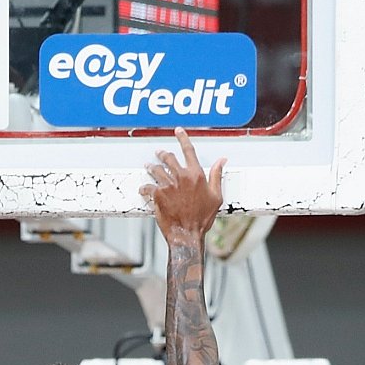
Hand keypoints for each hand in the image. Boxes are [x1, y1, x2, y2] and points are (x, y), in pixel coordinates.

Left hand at [141, 128, 225, 245]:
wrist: (188, 233)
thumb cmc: (203, 217)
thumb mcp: (216, 196)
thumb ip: (217, 176)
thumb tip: (222, 160)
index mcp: (196, 175)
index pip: (189, 150)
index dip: (183, 138)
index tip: (178, 131)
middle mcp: (181, 177)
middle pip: (168, 158)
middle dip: (162, 154)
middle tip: (158, 153)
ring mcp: (168, 185)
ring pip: (156, 170)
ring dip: (151, 167)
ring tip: (148, 166)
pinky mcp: (157, 195)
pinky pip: (147, 187)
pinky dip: (144, 187)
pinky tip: (143, 188)